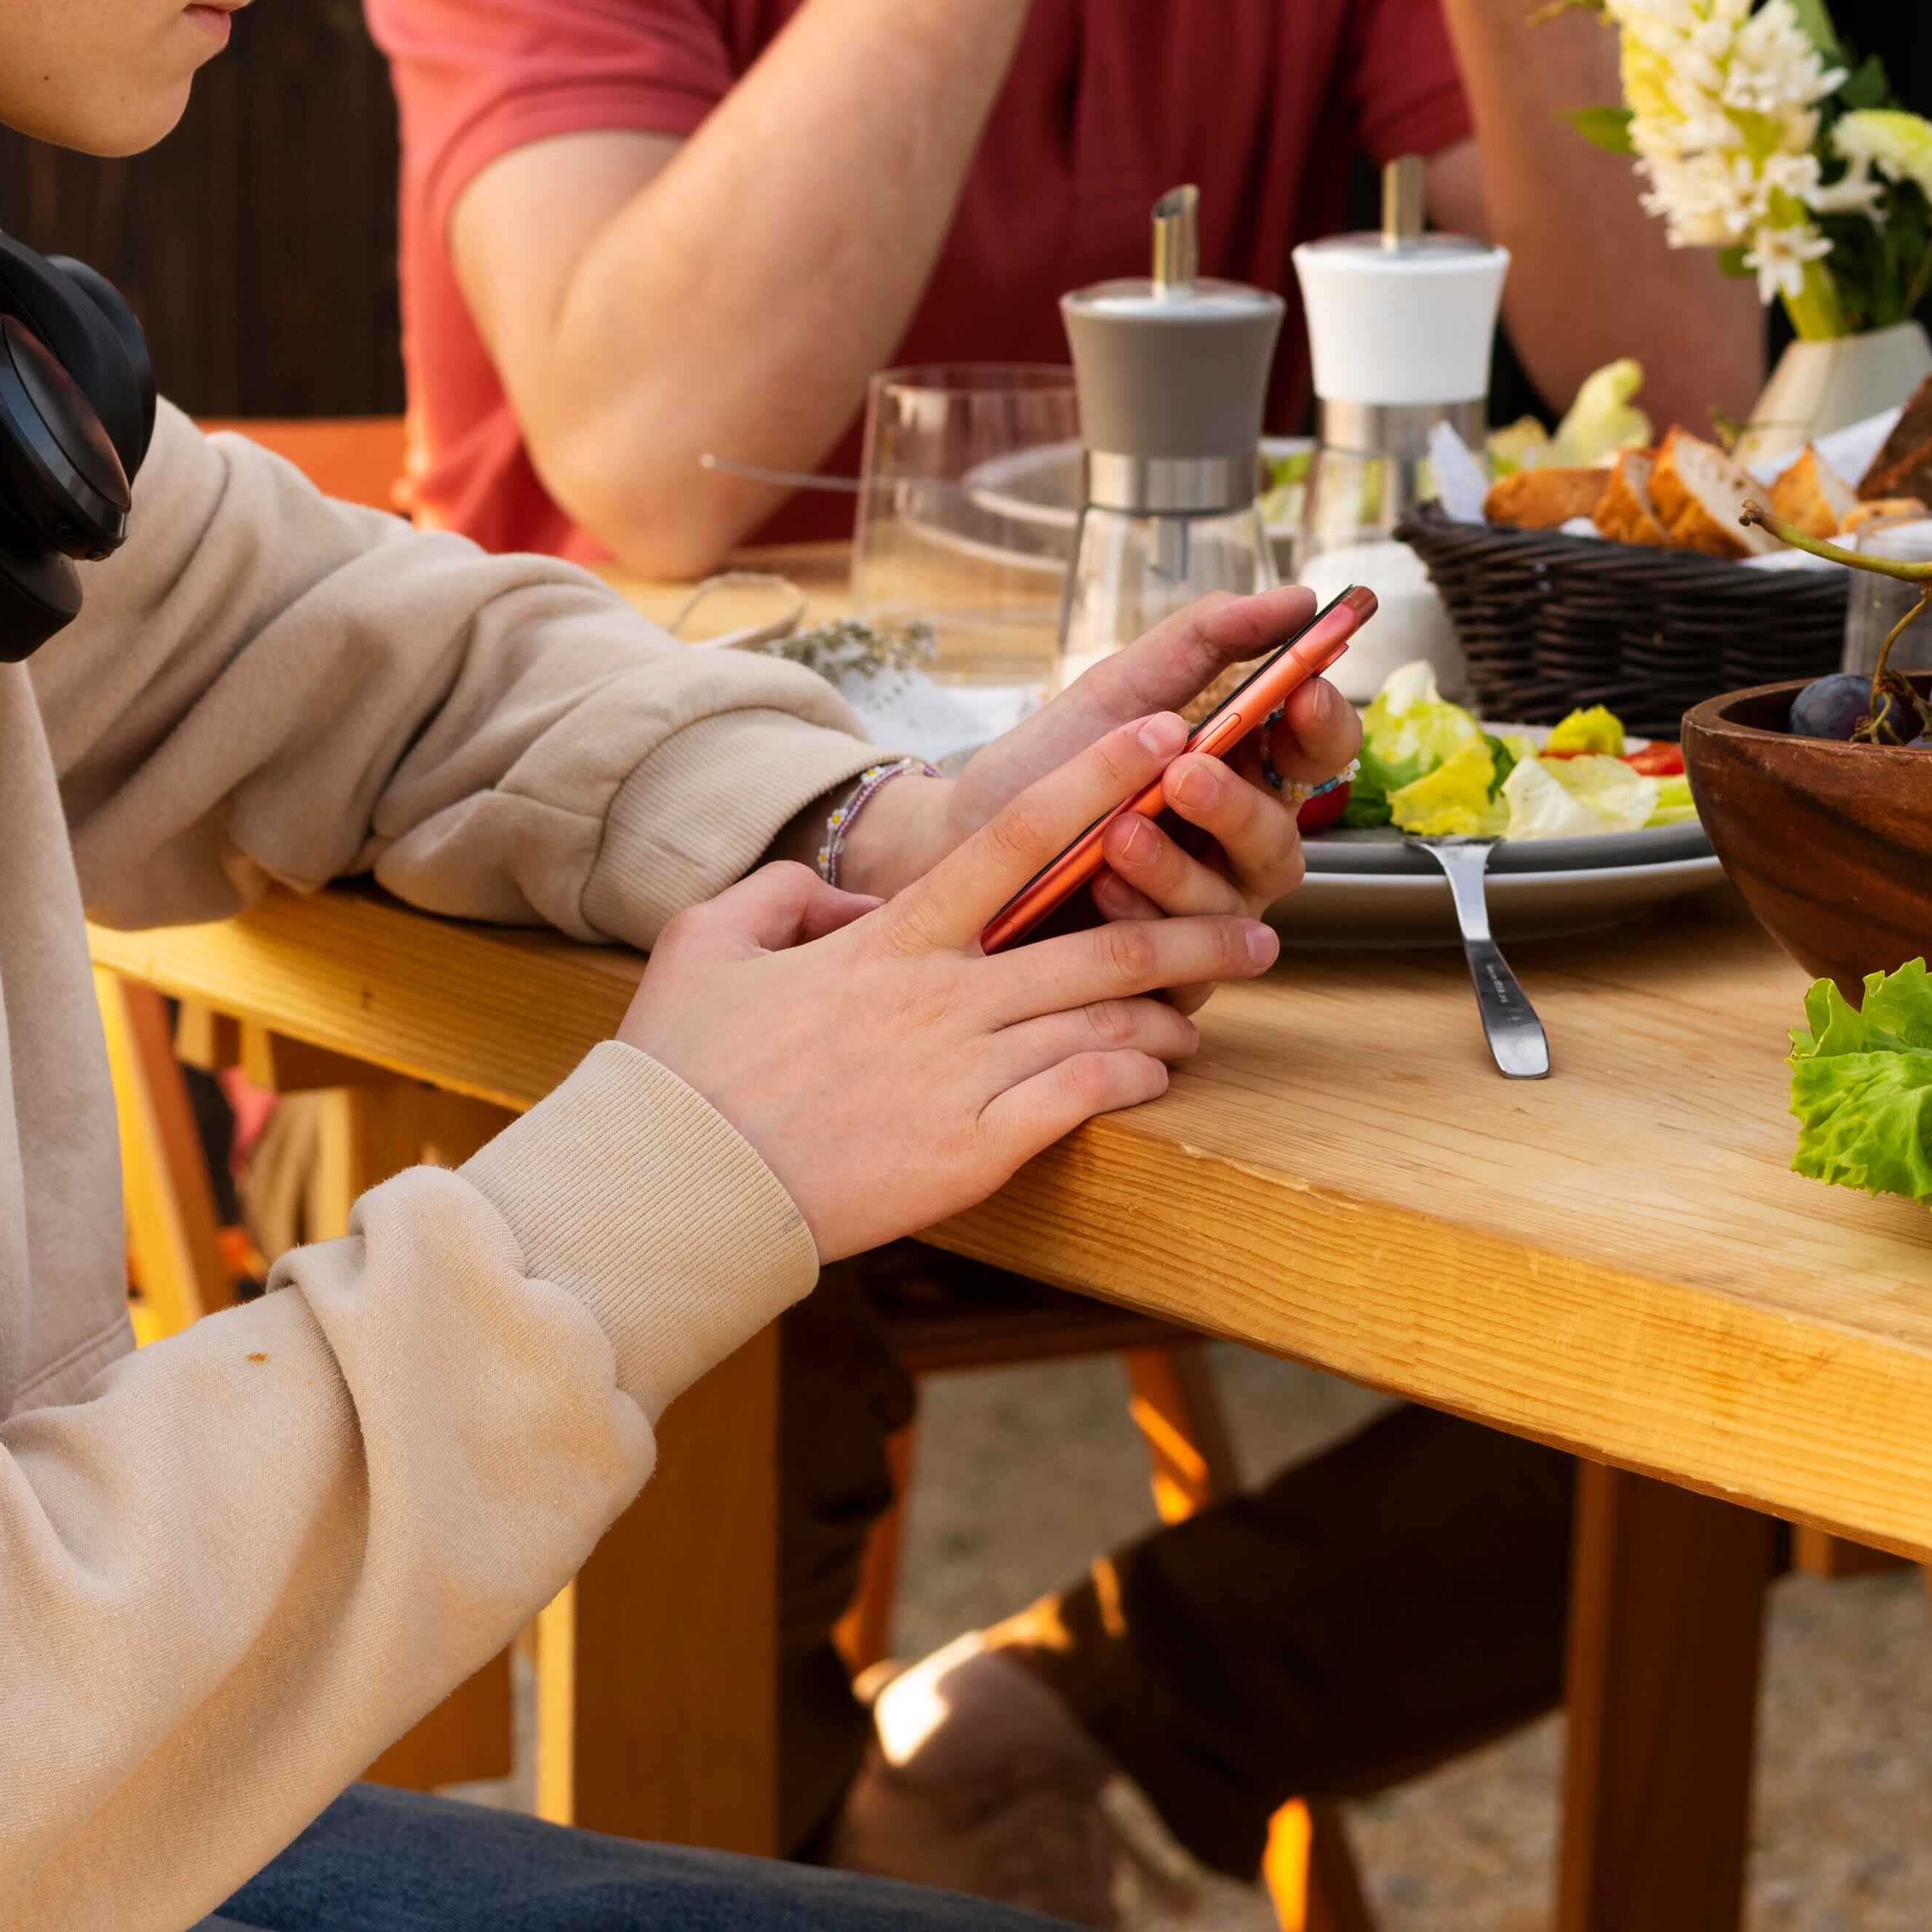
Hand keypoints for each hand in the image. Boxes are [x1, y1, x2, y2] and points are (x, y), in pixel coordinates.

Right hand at [617, 747, 1283, 1259]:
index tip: (1161, 742)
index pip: (1012, 839)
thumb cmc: (682, 1068)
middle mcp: (941, 997)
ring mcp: (962, 1075)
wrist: (677, 1190)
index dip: (1095, 783)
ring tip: (1203, 1014)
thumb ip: (783, 895)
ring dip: (1170, 1013)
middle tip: (1254, 929)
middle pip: (1096, 943)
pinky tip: (1154, 1076)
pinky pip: (1082, 1100)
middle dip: (1191, 930)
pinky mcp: (973, 1151)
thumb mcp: (703, 943)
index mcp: (888, 939)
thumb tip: (842, 893)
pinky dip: (1132, 1081)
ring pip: (1105, 1023)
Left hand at [845, 592, 1342, 1000]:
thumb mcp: (1118, 689)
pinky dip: (1143, 923)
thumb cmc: (1048, 767)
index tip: (1303, 685)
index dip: (1324, 721)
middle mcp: (1237, 850)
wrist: (955, 845)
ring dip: (1179, 867)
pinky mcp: (1168, 978)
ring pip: (1234, 906)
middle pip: (1285, 839)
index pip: (1318, 751)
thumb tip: (1295, 596)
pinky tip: (1102, 894)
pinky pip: (1184, 964)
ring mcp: (1208, 918)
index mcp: (1244, 774)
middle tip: (1187, 771)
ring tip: (1120, 830)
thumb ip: (1204, 640)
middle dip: (1240, 806)